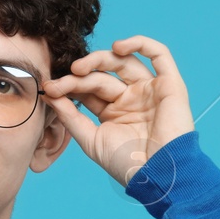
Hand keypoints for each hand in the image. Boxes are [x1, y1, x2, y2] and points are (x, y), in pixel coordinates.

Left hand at [41, 35, 195, 189]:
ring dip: (99, 59)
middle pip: (102, 76)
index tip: (49, 88)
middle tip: (63, 80)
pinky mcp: (169, 84)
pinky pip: (159, 54)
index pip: (88, 90)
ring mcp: (150, 90)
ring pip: (123, 62)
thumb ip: (71, 117)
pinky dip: (140, 43)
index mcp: (114, 112)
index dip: (69, 85)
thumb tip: (50, 94)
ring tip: (79, 67)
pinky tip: (118, 47)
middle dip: (80, 76)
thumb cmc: (127, 165)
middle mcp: (131, 98)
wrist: (157, 175)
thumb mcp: (91, 141)